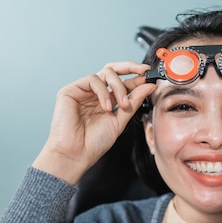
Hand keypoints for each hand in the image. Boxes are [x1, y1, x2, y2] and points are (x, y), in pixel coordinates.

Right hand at [33, 61, 156, 184]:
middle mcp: (95, 93)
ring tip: (122, 105)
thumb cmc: (94, 142)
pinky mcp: (71, 90)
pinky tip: (106, 107)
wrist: (76, 154)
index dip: (137, 78)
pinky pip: (92, 80)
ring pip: (106, 73)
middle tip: (143, 72)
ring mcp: (83, 90)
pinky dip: (103, 91)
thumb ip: (134, 102)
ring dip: (119, 87)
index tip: (151, 77)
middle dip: (130, 67)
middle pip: (113, 70)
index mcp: (107, 100)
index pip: (123, 82)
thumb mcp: (120, 120)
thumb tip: (149, 86)